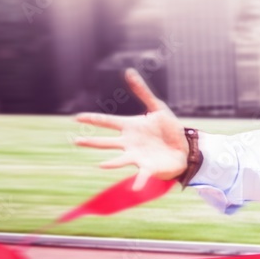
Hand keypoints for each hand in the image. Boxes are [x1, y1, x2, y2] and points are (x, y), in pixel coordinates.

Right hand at [74, 68, 188, 189]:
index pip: (108, 121)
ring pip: (119, 160)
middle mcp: (129, 143)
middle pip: (106, 142)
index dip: (93, 119)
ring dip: (111, 164)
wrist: (184, 147)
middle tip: (75, 141)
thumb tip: (128, 71)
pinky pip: (141, 175)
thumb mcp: (157, 106)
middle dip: (92, 141)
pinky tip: (135, 187)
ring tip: (100, 165)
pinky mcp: (148, 167)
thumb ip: (142, 91)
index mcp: (130, 127)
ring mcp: (137, 156)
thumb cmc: (168, 128)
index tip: (77, 118)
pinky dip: (139, 181)